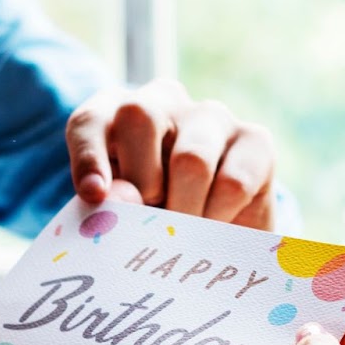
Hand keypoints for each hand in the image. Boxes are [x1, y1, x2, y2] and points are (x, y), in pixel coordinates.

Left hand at [67, 79, 275, 228]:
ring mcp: (211, 116)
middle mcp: (162, 101)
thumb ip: (110, 206)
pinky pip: (233, 182)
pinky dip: (218, 217)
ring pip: (190, 158)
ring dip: (183, 210)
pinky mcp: (255, 140)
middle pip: (139, 117)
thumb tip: (114, 199)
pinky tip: (214, 229)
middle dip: (141, 182)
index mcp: (114, 116)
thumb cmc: (152, 221)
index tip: (94, 196)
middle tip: (150, 220)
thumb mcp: (121, 216)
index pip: (91, 122)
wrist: (216, 242)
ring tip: (184, 237)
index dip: (88, 157)